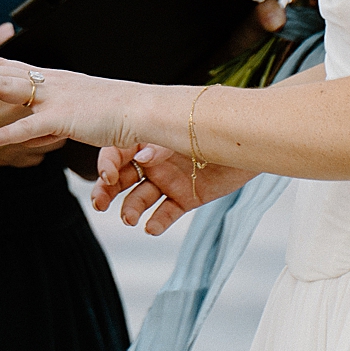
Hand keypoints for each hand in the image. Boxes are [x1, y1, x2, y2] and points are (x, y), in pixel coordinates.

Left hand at [0, 62, 138, 149]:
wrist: (143, 109)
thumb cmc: (114, 113)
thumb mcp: (75, 115)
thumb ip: (47, 125)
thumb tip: (29, 139)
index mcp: (51, 79)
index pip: (8, 66)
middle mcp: (49, 82)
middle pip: (0, 71)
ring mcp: (55, 97)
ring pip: (9, 89)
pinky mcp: (64, 117)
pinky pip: (29, 126)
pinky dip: (5, 132)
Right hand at [91, 144, 257, 234]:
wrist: (250, 136)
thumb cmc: (214, 123)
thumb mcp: (180, 128)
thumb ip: (158, 144)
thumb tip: (141, 159)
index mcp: (145, 138)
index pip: (115, 154)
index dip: (106, 166)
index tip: (108, 177)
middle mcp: (152, 161)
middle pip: (121, 179)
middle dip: (106, 192)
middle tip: (99, 205)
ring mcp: (169, 180)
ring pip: (140, 198)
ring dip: (130, 209)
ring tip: (130, 219)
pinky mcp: (186, 197)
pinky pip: (166, 212)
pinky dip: (158, 221)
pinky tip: (151, 227)